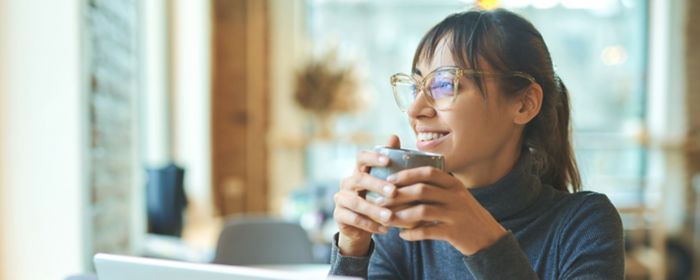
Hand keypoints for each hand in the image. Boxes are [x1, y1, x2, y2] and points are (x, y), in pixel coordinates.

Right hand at [333, 135, 399, 255]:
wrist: (361, 226)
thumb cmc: (376, 198)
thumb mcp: (384, 181)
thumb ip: (389, 161)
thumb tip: (394, 135)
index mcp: (359, 170)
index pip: (361, 157)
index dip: (373, 158)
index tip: (388, 161)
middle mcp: (347, 182)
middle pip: (359, 179)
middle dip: (377, 185)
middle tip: (394, 192)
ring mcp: (341, 199)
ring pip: (356, 202)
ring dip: (374, 209)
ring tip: (390, 216)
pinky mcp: (339, 215)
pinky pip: (353, 219)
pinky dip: (369, 224)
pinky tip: (384, 229)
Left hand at [379, 166, 506, 255]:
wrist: (489, 238)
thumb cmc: (466, 215)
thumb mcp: (457, 196)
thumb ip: (438, 188)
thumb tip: (407, 182)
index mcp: (455, 184)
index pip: (429, 172)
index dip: (407, 174)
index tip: (391, 179)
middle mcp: (456, 196)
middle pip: (421, 190)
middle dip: (398, 195)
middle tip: (382, 200)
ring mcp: (456, 214)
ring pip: (422, 211)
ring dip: (401, 215)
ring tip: (387, 219)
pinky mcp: (454, 232)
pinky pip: (428, 231)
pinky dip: (413, 234)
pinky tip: (402, 235)